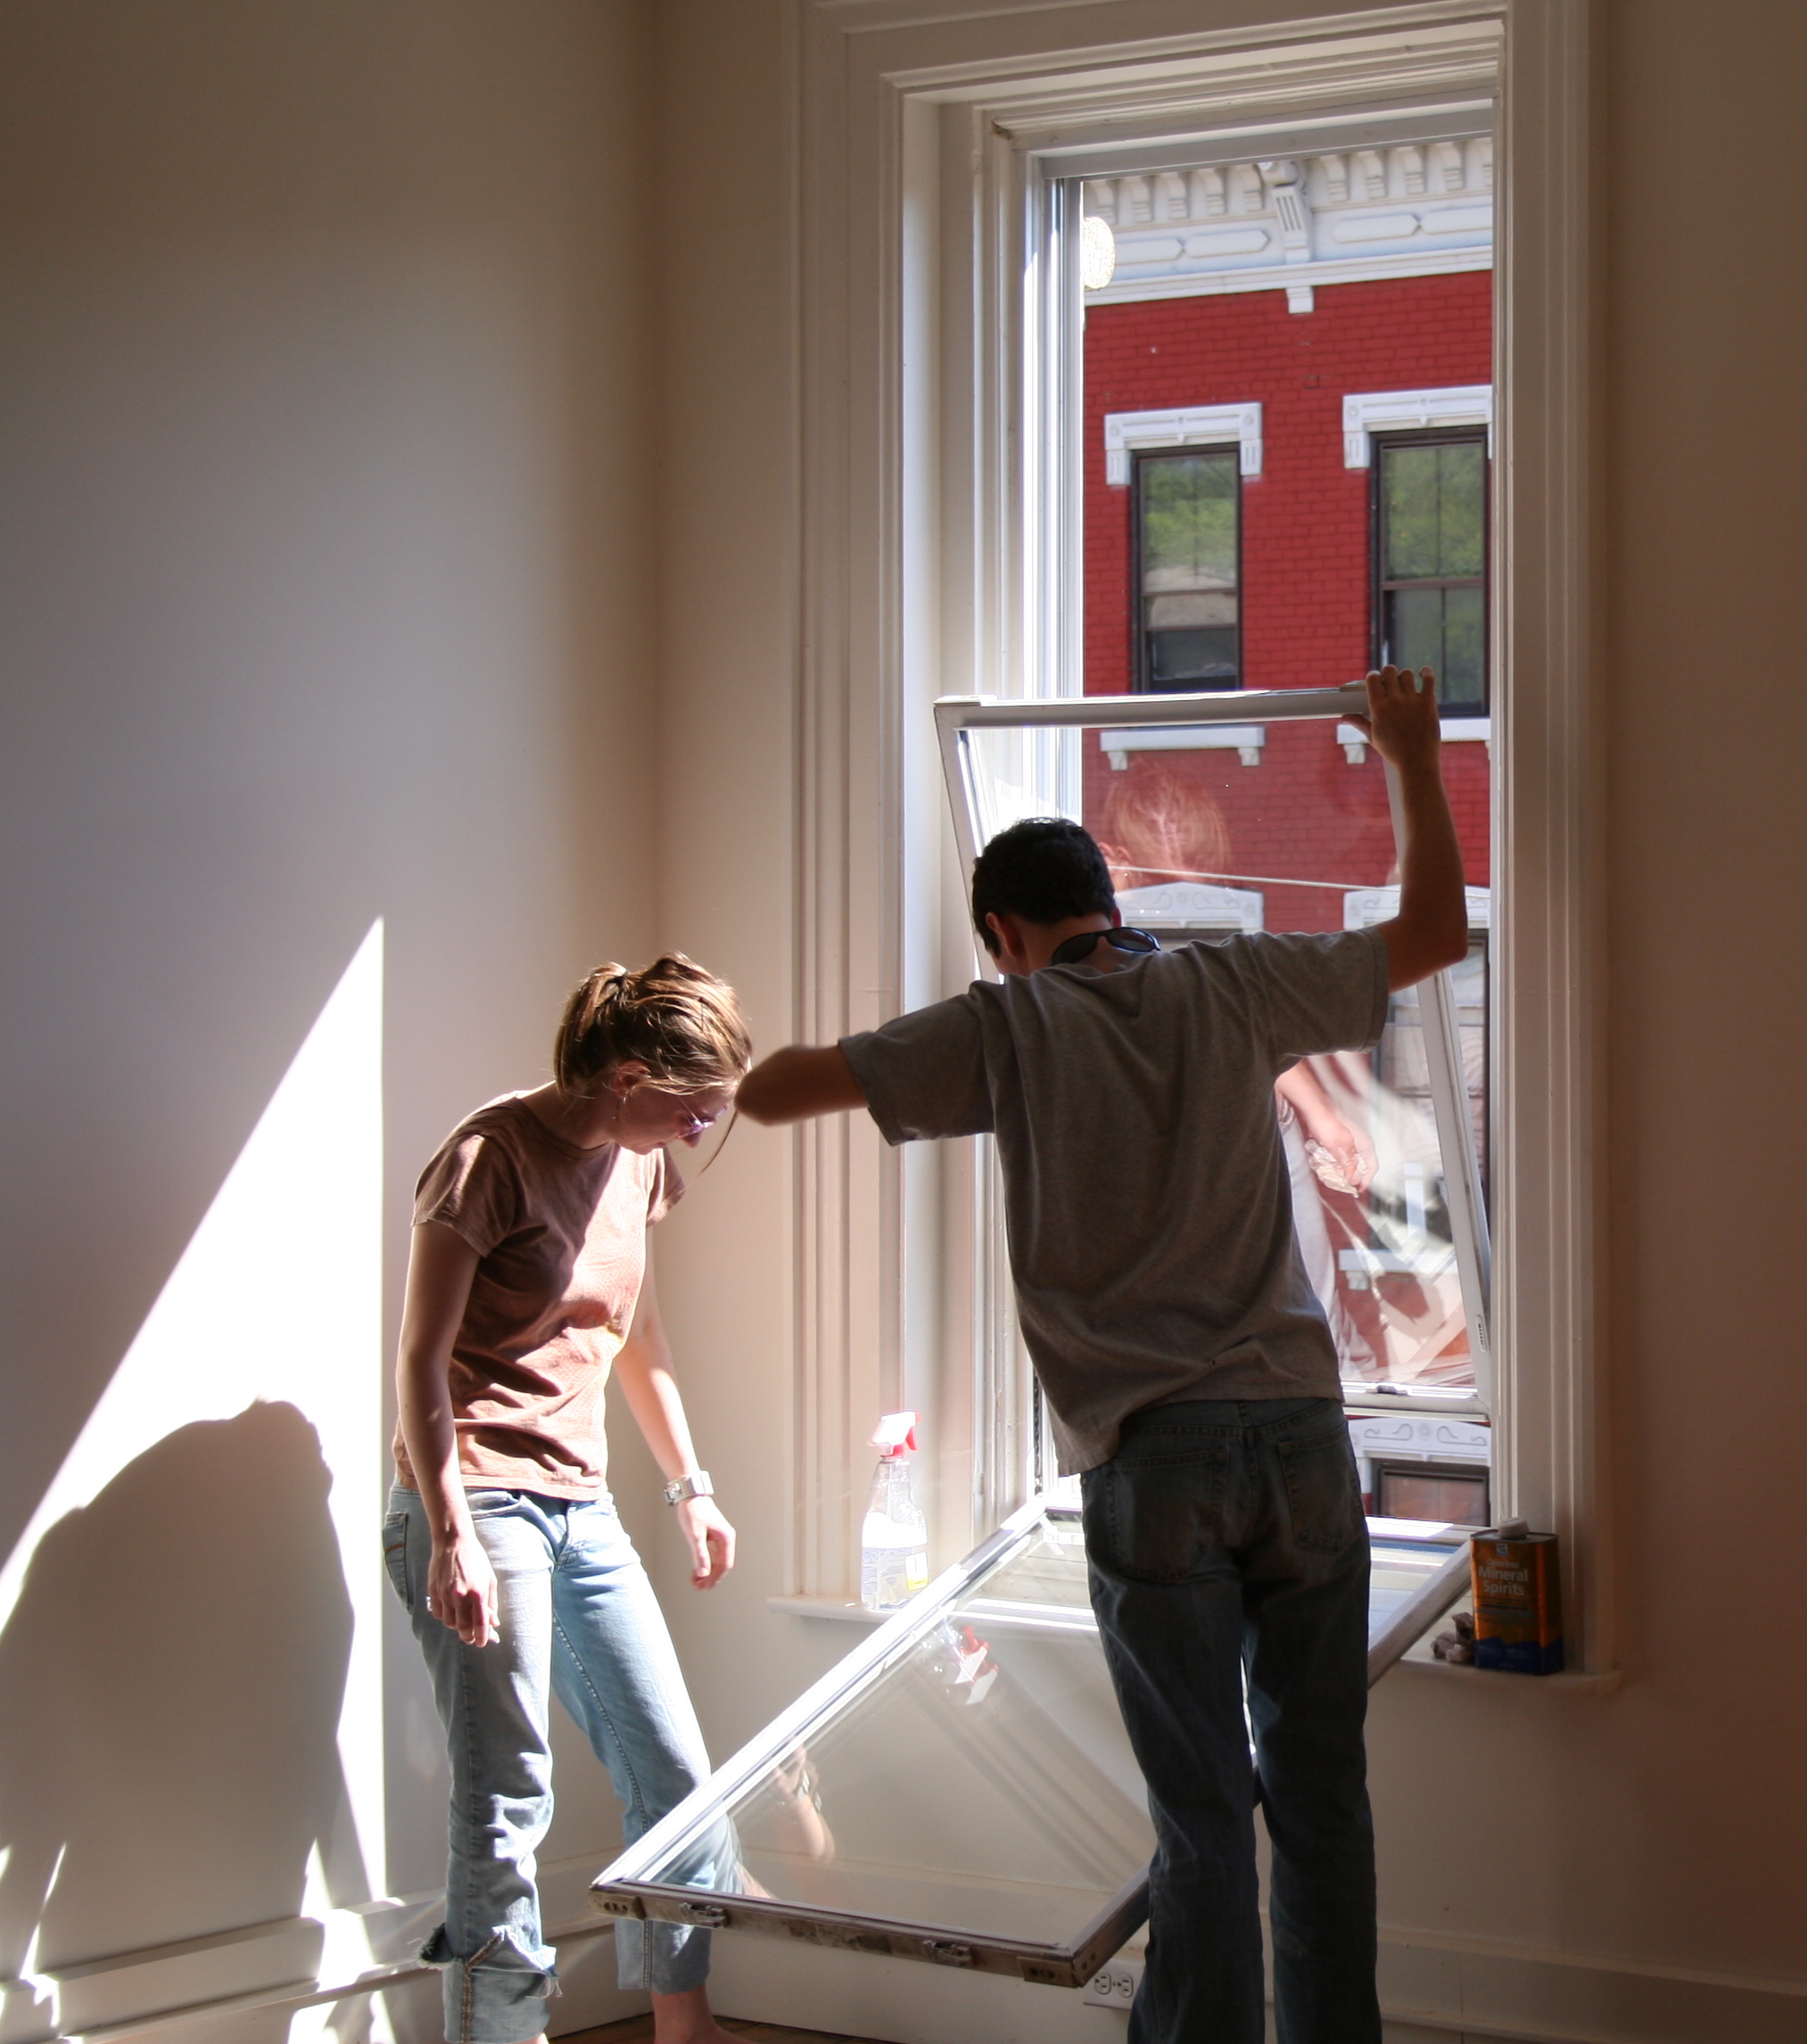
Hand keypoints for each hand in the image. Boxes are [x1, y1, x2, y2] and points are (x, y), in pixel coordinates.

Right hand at [426, 1527, 499, 1647]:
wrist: (454, 1542)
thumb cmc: (475, 1559)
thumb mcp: (489, 1579)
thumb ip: (491, 1603)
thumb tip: (494, 1623)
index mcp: (477, 1593)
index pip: (480, 1625)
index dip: (482, 1638)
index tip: (483, 1642)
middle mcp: (460, 1596)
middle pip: (462, 1629)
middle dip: (468, 1636)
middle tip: (472, 1637)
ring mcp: (445, 1595)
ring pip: (449, 1623)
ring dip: (456, 1626)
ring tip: (462, 1621)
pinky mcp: (434, 1591)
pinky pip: (438, 1613)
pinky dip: (445, 1617)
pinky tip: (451, 1611)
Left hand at [677, 1494, 735, 1587]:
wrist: (689, 1494)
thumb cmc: (693, 1510)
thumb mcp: (695, 1536)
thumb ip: (700, 1556)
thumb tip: (703, 1573)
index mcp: (726, 1538)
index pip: (724, 1565)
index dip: (715, 1578)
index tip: (706, 1587)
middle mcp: (725, 1538)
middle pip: (721, 1564)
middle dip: (710, 1577)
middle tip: (699, 1587)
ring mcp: (719, 1537)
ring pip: (716, 1560)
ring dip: (707, 1572)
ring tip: (696, 1581)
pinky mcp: (712, 1535)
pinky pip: (712, 1554)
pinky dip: (704, 1563)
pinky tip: (696, 1569)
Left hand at [1303, 1114, 1374, 1194]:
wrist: (1315, 1111)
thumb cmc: (1327, 1124)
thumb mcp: (1338, 1148)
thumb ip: (1348, 1164)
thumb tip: (1353, 1179)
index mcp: (1364, 1145)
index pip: (1372, 1167)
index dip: (1366, 1180)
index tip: (1357, 1189)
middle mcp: (1360, 1144)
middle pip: (1361, 1165)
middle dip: (1352, 1175)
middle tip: (1344, 1183)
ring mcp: (1351, 1142)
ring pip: (1351, 1161)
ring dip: (1343, 1169)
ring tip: (1334, 1173)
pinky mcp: (1341, 1140)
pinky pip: (1342, 1156)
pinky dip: (1337, 1162)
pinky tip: (1329, 1163)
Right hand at [1348, 664, 1439, 772]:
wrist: (1416, 762)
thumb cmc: (1394, 752)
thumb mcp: (1373, 737)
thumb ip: (1360, 723)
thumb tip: (1345, 717)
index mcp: (1378, 708)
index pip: (1372, 678)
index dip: (1374, 677)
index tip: (1377, 680)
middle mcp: (1394, 701)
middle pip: (1389, 671)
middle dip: (1389, 674)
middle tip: (1391, 682)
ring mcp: (1412, 700)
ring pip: (1407, 673)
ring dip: (1405, 677)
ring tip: (1405, 685)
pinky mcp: (1428, 702)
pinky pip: (1428, 679)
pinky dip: (1425, 673)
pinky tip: (1422, 674)